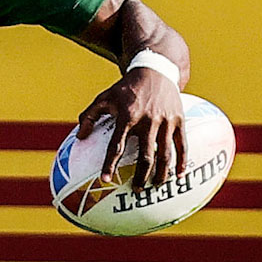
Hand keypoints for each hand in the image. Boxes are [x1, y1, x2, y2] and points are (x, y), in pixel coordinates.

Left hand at [75, 68, 185, 188]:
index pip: (116, 145)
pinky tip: (179, 175)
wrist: (155, 71)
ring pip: (165, 154)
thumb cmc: (126, 88)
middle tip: (135, 190)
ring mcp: (165, 121)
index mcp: (127, 116)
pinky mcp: (179, 120)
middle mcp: (147, 120)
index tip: (105, 179)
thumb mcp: (104, 97)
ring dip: (161, 173)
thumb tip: (79, 137)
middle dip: (141, 176)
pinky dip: (181, 161)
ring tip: (155, 186)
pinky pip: (182, 145)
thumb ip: (89, 116)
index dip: (110, 164)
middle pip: (145, 155)